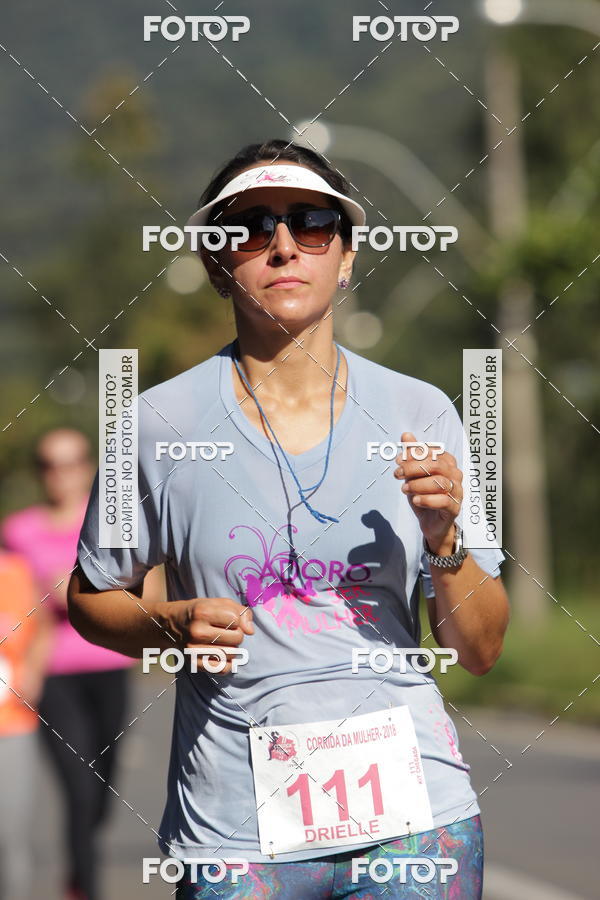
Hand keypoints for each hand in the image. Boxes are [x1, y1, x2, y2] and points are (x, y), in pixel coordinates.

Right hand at [166, 596, 253, 675]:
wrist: (171, 624)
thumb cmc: (200, 611)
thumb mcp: (219, 603)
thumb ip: (241, 612)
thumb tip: (250, 631)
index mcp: (202, 611)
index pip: (236, 619)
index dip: (236, 619)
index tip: (226, 619)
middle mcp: (197, 631)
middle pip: (237, 638)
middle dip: (236, 634)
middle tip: (225, 632)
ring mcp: (194, 649)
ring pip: (232, 654)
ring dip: (233, 649)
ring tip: (222, 642)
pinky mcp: (193, 663)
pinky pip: (222, 669)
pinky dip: (227, 664)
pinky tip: (222, 656)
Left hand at [393, 430, 461, 553]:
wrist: (430, 522)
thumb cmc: (424, 494)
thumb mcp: (414, 474)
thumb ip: (412, 455)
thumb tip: (406, 435)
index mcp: (448, 462)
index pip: (432, 452)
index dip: (413, 455)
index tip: (398, 461)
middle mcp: (455, 475)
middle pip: (435, 465)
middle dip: (412, 468)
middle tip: (397, 474)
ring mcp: (457, 491)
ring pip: (439, 482)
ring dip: (417, 485)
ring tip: (404, 489)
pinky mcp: (454, 508)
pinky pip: (442, 501)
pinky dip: (425, 499)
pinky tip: (415, 500)